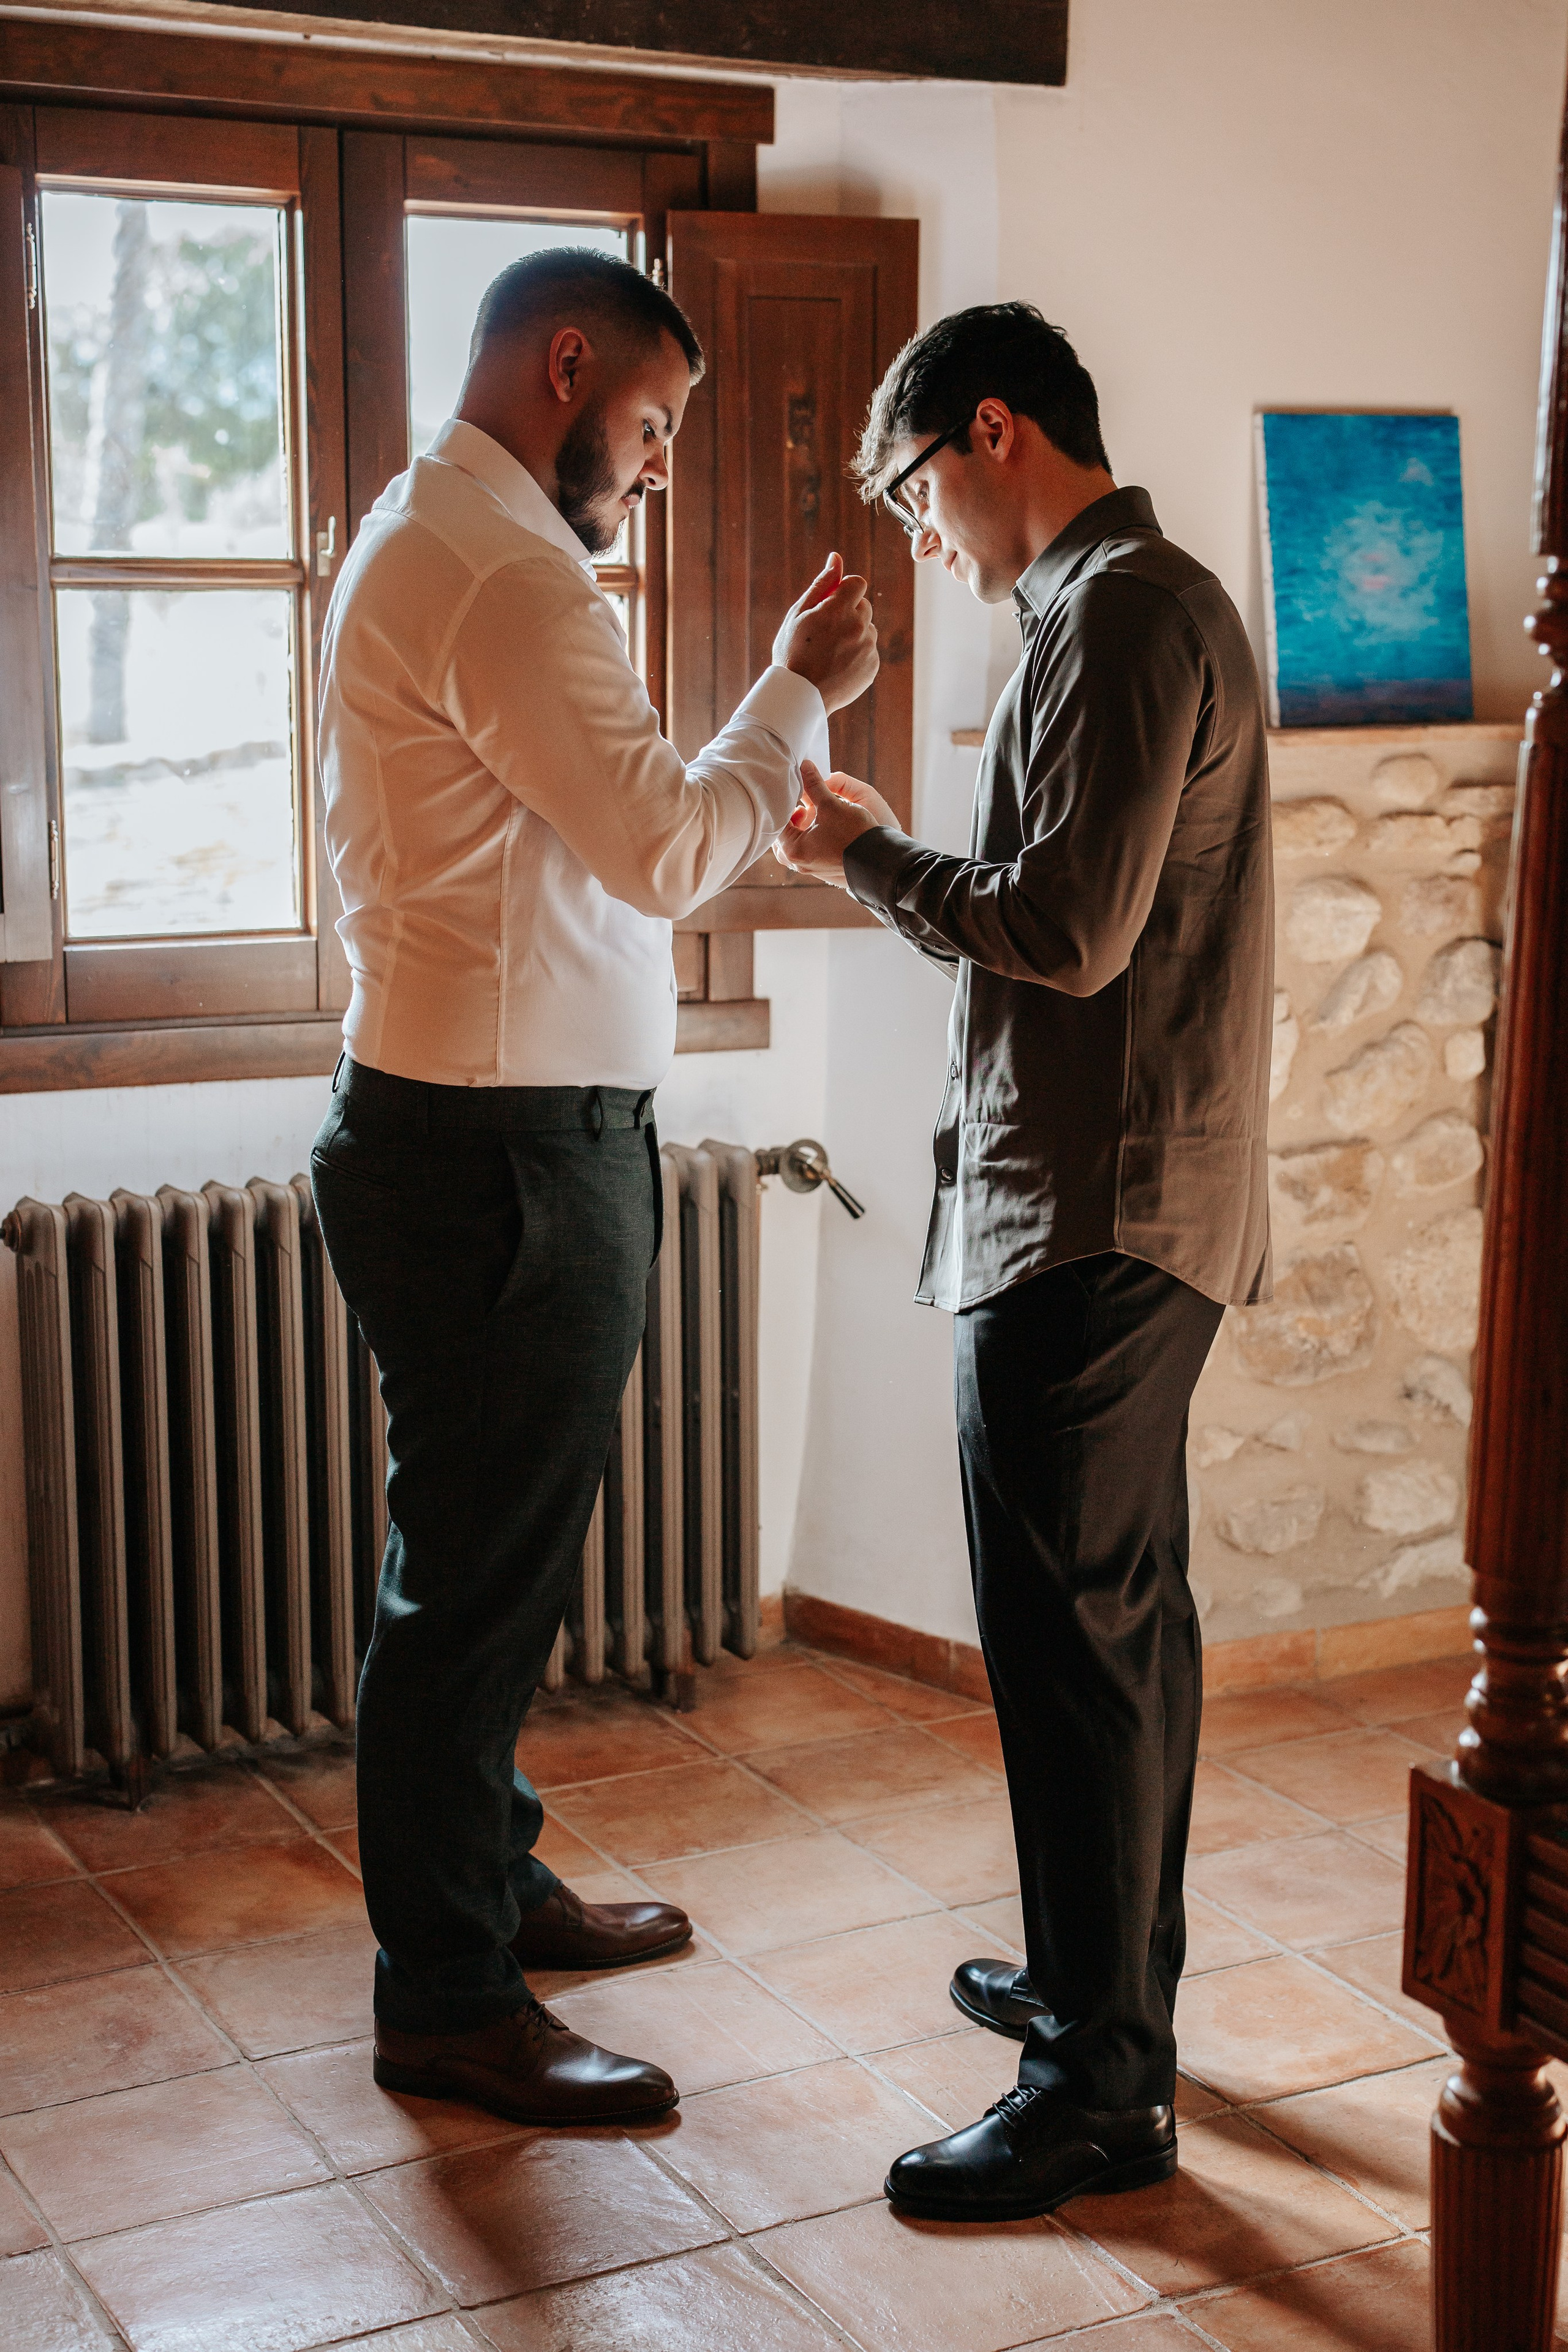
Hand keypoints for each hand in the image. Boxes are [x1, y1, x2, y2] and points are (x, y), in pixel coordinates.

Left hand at [773, 761, 893, 886]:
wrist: (880, 860)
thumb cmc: (854, 834)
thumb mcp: (832, 805)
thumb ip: (815, 785)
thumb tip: (805, 766)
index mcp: (794, 850)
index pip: (777, 822)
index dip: (784, 804)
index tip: (792, 791)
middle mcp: (799, 864)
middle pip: (784, 836)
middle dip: (791, 818)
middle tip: (802, 805)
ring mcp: (811, 869)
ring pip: (796, 845)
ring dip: (801, 828)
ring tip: (813, 813)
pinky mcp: (824, 870)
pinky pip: (809, 852)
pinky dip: (810, 838)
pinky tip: (823, 826)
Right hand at [775, 552, 878, 714]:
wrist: (799, 697)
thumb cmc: (793, 653)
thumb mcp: (799, 615)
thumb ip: (821, 585)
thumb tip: (836, 558)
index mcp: (838, 610)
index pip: (857, 583)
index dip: (844, 591)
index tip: (831, 605)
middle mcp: (857, 627)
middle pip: (864, 606)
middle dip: (849, 612)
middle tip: (826, 633)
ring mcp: (867, 648)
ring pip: (868, 629)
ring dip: (854, 634)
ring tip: (830, 652)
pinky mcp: (872, 666)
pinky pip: (869, 650)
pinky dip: (857, 654)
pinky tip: (837, 665)